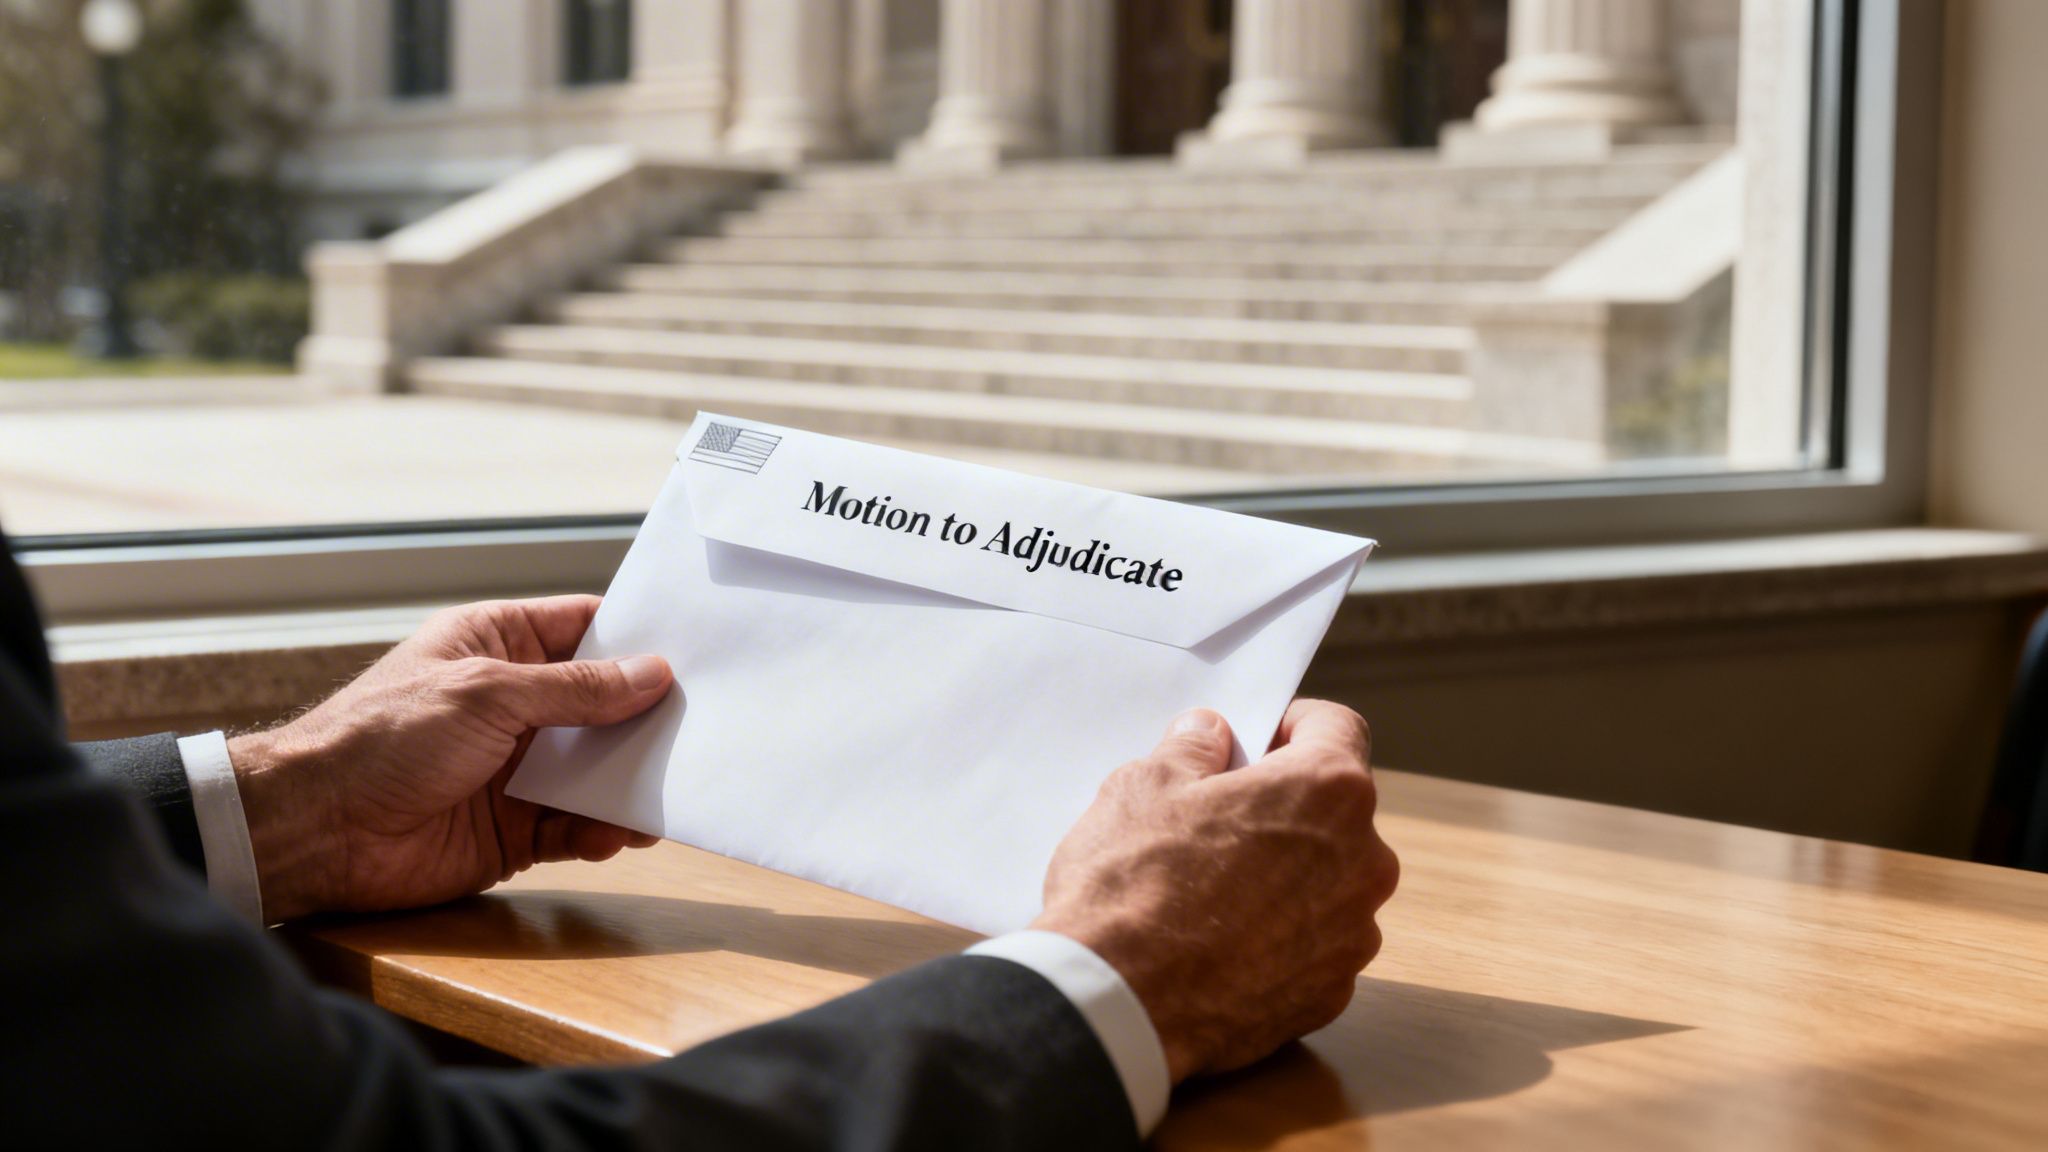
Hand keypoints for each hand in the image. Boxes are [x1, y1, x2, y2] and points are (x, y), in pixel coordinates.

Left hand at [227, 596, 671, 921]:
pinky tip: (619, 833)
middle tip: (709, 722)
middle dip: (650, 716)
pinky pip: (576, 827)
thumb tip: (653, 674)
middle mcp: (513, 706)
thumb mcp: (488, 695)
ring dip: (633, 779)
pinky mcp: (514, 830)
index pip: (584, 631)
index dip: (638, 639)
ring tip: (674, 786)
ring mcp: (515, 769)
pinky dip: (602, 832)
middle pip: (603, 705)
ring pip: (598, 770)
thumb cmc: (382, 738)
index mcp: (496, 647)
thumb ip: (575, 690)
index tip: (700, 647)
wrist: (316, 830)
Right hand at [1031, 700, 1397, 1082]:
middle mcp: (1363, 862)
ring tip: (1210, 891)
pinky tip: (1218, 944)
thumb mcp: (1145, 786)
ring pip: (1326, 882)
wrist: (1119, 1006)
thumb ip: (1193, 749)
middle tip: (1217, 818)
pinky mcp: (1331, 993)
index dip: (1292, 726)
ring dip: (1285, 876)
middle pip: (1334, 812)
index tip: (1257, 740)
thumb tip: (1211, 735)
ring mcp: (1352, 935)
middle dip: (1284, 807)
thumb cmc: (1133, 885)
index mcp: (1327, 791)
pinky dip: (1277, 938)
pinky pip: (1312, 946)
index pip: (1337, 728)